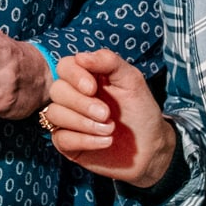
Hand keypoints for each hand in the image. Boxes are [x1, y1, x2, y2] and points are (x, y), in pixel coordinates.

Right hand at [44, 49, 175, 185]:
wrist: (151, 148)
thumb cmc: (141, 111)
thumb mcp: (132, 80)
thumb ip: (108, 61)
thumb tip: (80, 57)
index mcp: (87, 77)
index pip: (65, 66)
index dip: (74, 76)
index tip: (92, 88)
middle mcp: (74, 96)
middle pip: (57, 90)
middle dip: (82, 103)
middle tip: (106, 114)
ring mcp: (68, 120)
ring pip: (55, 113)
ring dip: (84, 123)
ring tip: (109, 130)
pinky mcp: (68, 143)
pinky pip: (60, 138)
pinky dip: (84, 140)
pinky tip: (105, 142)